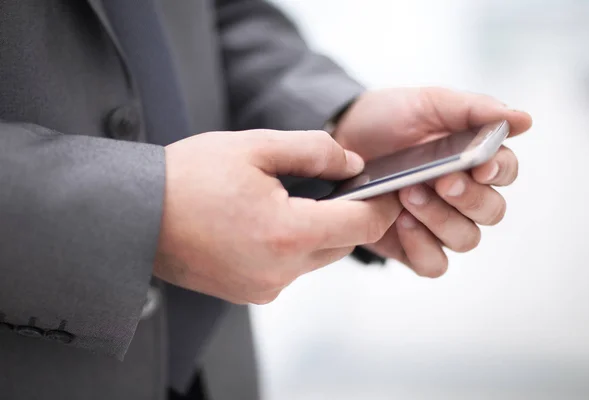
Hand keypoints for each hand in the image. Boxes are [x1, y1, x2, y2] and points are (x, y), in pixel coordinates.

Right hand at [153, 130, 400, 303]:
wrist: (135, 215)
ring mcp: (265, 287)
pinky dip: (293, 245)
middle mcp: (281, 271)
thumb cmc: (188, 177)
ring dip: (317, 229)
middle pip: (343, 243)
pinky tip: (267, 221)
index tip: (386, 189)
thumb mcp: (256, 147)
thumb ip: (315, 151)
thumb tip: (354, 165)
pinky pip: (291, 268)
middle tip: (333, 183)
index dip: (381, 206)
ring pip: (318, 256)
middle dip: (346, 214)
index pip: (362, 225)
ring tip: (291, 199)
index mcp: (287, 233)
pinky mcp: (251, 293)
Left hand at [333, 87, 532, 276]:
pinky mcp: (410, 246)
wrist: (342, 134)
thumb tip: (523, 120)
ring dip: (441, 220)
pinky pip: (433, 264)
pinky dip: (422, 247)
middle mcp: (462, 196)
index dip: (499, 172)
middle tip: (441, 181)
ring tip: (409, 195)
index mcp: (474, 160)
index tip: (480, 166)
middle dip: (468, 198)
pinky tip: (401, 222)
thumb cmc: (388, 118)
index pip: (505, 172)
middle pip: (491, 212)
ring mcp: (437, 223)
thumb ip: (473, 110)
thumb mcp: (428, 103)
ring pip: (465, 239)